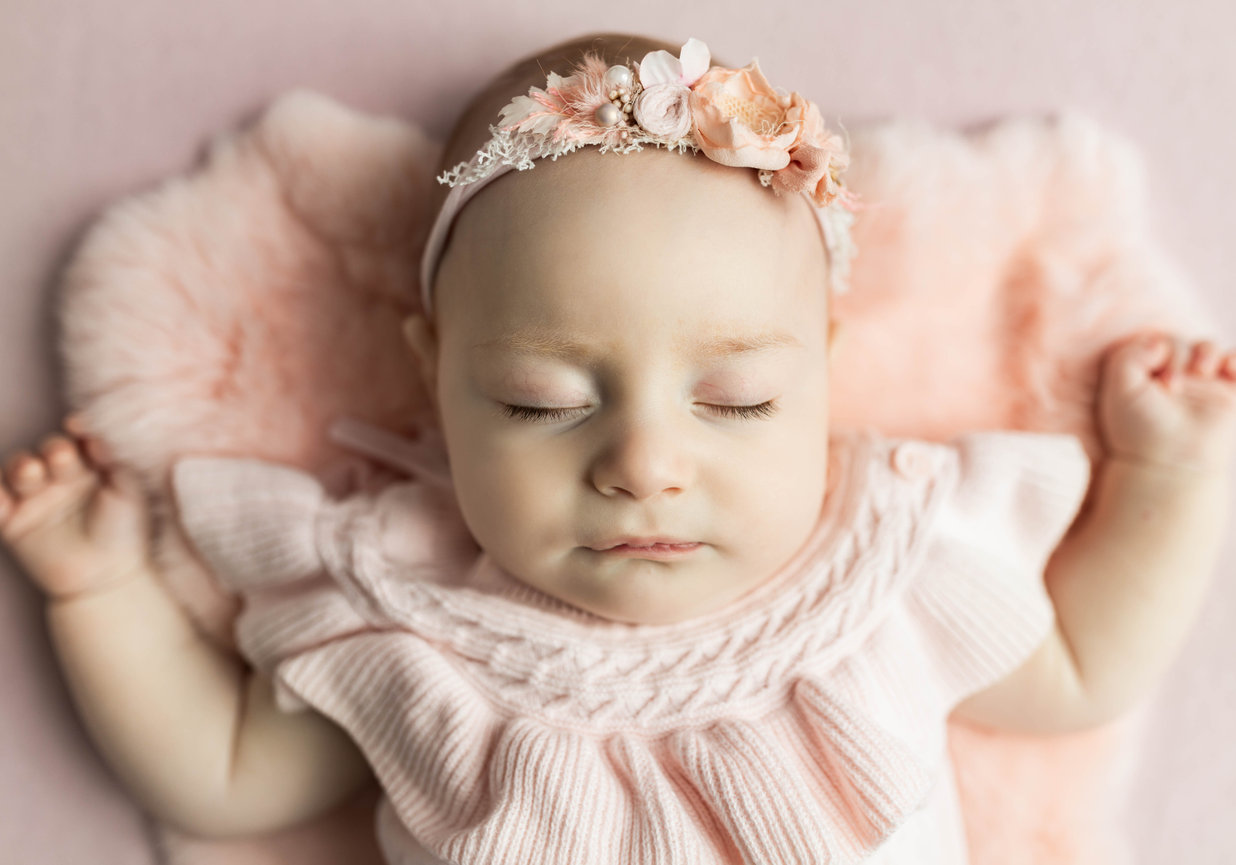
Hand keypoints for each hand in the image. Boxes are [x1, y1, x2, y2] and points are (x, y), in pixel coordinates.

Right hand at [0, 414, 151, 601]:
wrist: (106, 576)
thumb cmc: (125, 531)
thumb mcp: (128, 491)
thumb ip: (113, 461)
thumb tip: (92, 435)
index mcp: (90, 467)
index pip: (77, 438)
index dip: (76, 428)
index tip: (78, 425)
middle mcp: (60, 477)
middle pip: (47, 449)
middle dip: (52, 449)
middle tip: (61, 458)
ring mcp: (35, 498)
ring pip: (18, 468)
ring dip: (20, 465)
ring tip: (31, 473)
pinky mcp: (13, 521)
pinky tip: (4, 501)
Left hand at [1098, 332, 1235, 471]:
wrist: (1169, 463)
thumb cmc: (1138, 430)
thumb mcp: (1120, 390)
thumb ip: (1129, 356)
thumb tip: (1159, 341)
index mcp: (1144, 373)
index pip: (1155, 343)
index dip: (1158, 351)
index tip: (1157, 381)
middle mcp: (1171, 376)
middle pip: (1182, 343)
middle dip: (1180, 356)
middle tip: (1172, 388)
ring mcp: (1199, 385)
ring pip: (1209, 349)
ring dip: (1208, 351)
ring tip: (1203, 371)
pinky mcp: (1226, 395)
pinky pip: (1235, 364)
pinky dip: (1235, 361)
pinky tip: (1229, 368)